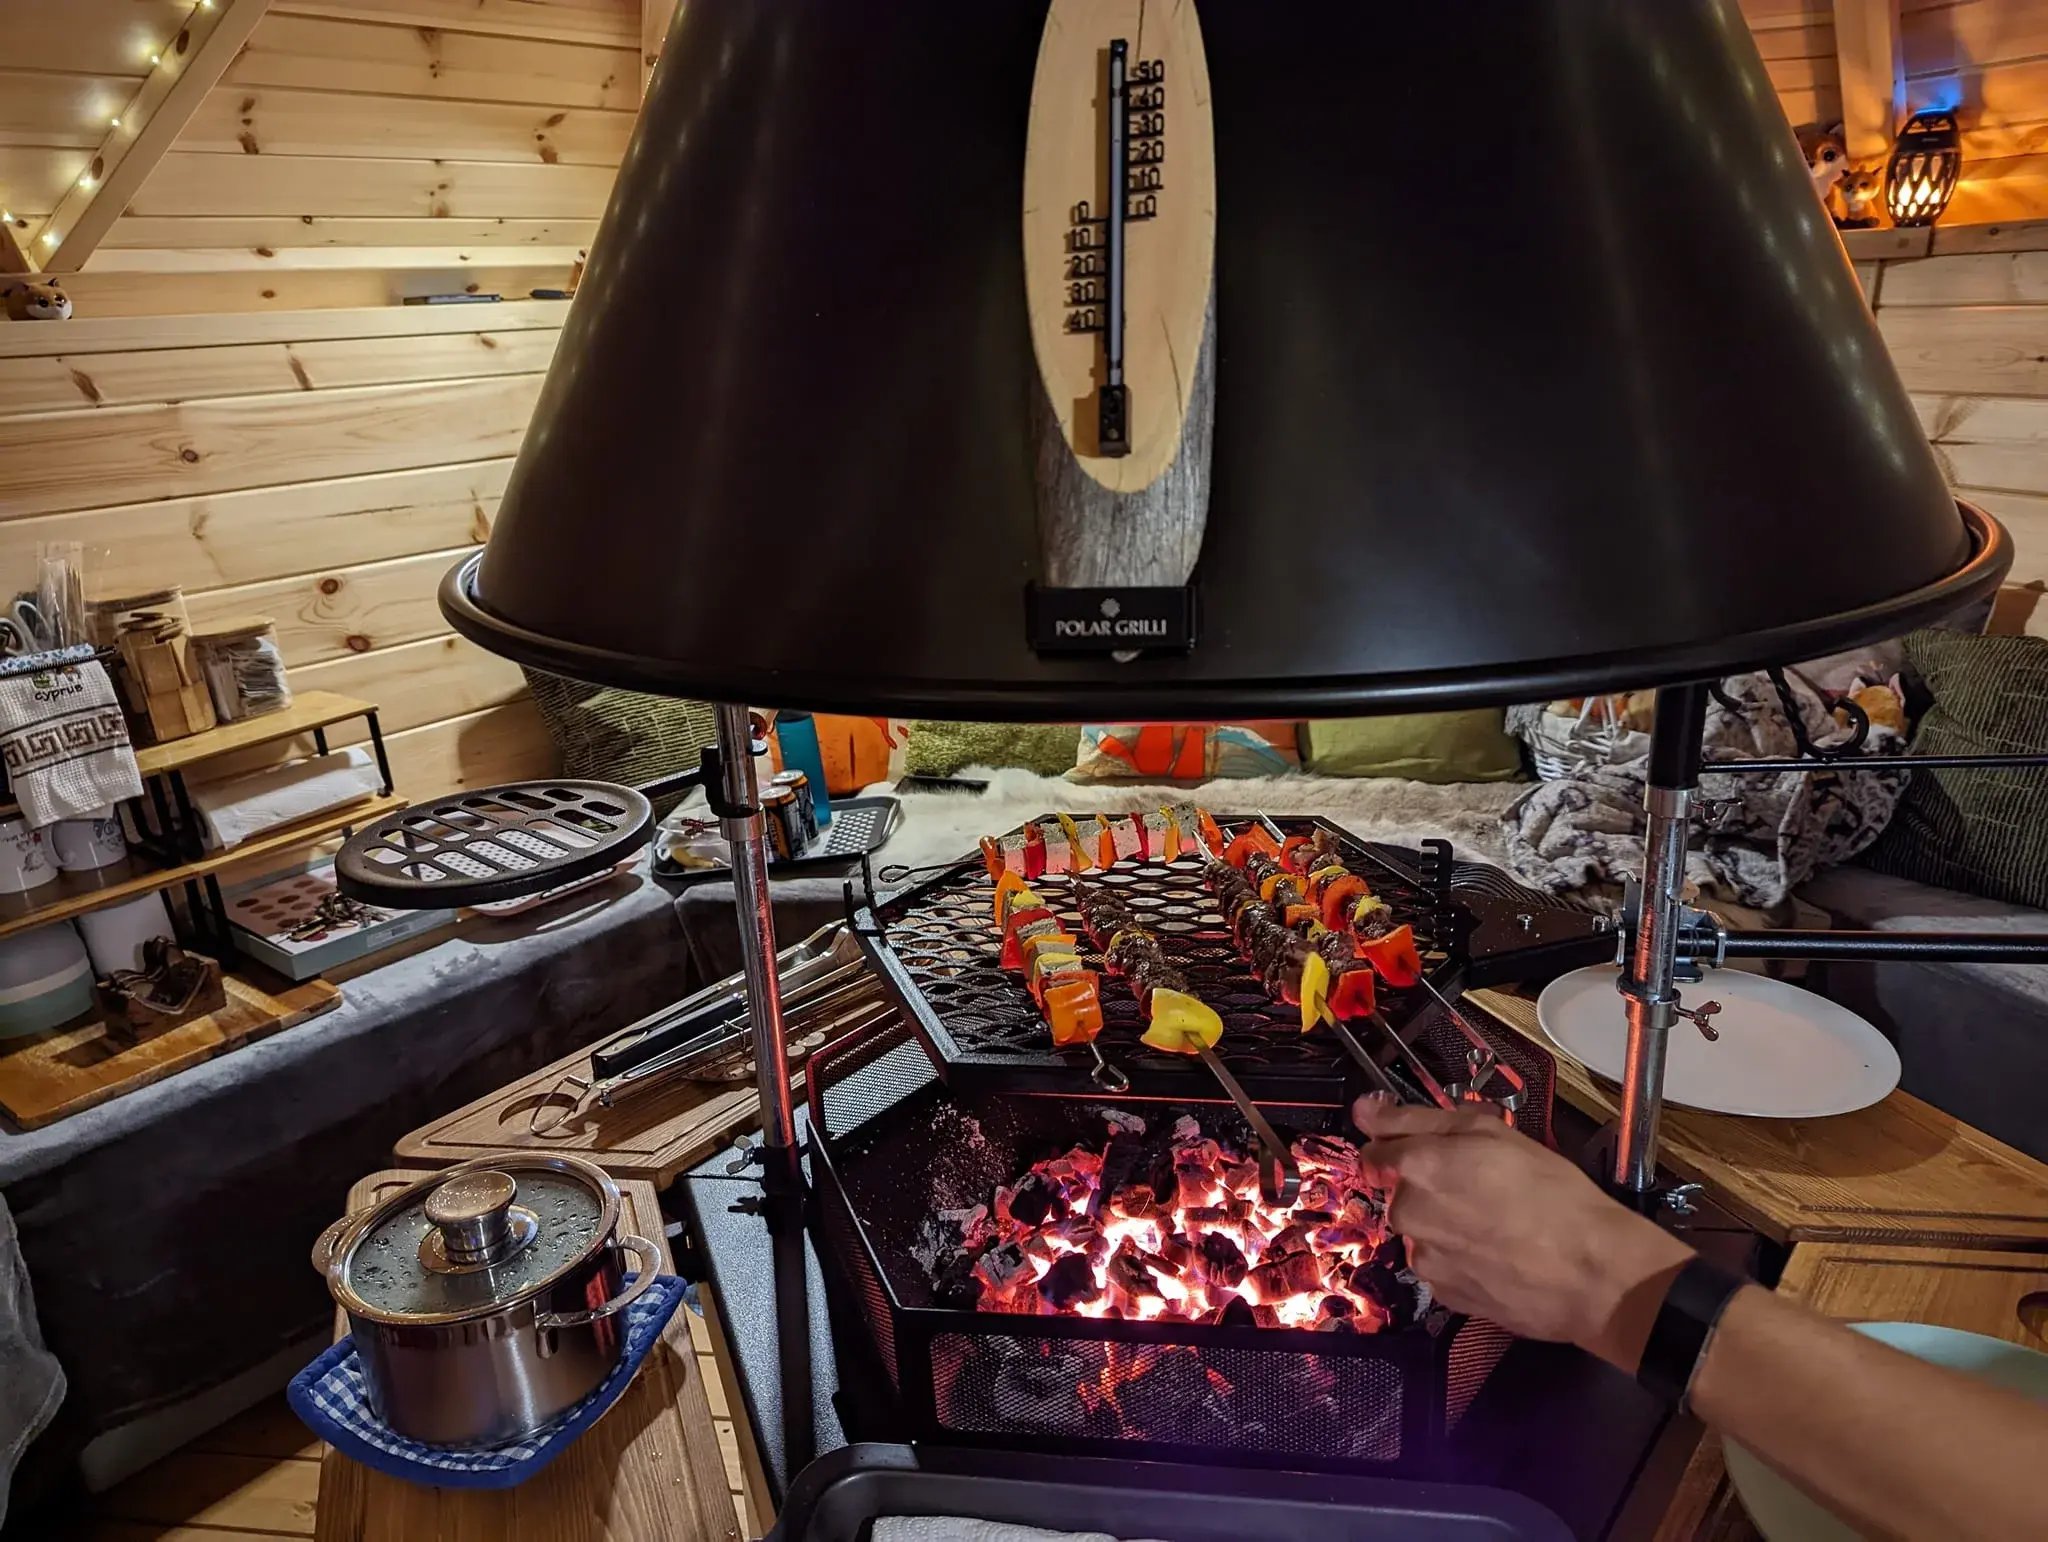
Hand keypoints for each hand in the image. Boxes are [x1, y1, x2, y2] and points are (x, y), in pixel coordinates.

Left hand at [1352, 1096, 1693, 1369]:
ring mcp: (1424, 1260)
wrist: (1591, 1275)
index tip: (1419, 1146)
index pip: (1374, 1150)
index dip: (1397, 1146)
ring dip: (1443, 1226)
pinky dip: (1458, 1260)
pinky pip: (1439, 1267)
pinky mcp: (1443, 1296)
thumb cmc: (1552, 1191)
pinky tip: (1496, 1256)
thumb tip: (1365, 1110)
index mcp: (1418, 1167)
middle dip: (1428, 1188)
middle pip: (1399, 1194)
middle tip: (1479, 1189)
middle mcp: (1409, 1214)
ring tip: (1495, 1227)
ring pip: (1420, 1233)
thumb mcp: (1494, 1132)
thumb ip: (1420, 1118)